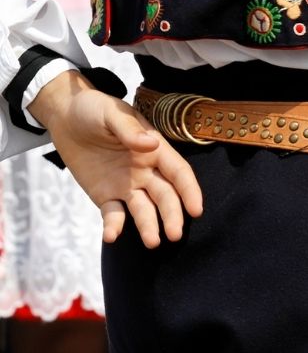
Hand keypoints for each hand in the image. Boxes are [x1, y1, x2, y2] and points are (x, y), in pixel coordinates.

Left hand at [29, 70, 202, 247]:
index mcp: (155, 150)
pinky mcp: (105, 195)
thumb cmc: (94, 109)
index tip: (197, 210)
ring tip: (153, 243)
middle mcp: (146, 171)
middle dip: (172, 215)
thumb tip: (151, 145)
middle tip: (174, 235)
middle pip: (166, 196)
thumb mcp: (111, 113)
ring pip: (144, 210)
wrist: (65, 116)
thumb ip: (129, 130)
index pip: (179, 173)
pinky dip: (114, 226)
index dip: (190, 191)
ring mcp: (127, 185)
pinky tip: (111, 236)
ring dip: (149, 226)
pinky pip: (113, 214)